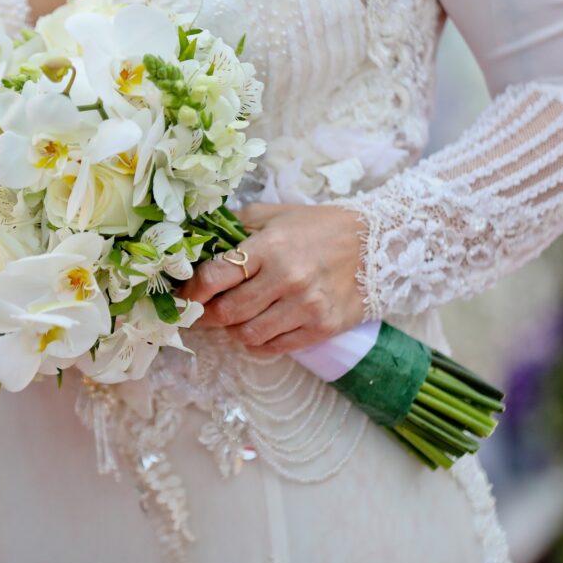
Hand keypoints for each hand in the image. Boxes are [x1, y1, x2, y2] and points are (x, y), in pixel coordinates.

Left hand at [178, 203, 365, 354]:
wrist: (377, 242)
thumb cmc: (318, 227)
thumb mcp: (274, 215)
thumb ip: (235, 227)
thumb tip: (196, 241)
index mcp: (270, 246)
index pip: (216, 276)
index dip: (192, 291)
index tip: (185, 296)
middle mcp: (288, 278)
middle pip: (227, 312)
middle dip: (206, 315)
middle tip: (201, 312)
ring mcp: (306, 306)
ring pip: (247, 335)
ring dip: (234, 330)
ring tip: (237, 317)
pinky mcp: (322, 327)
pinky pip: (274, 347)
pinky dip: (258, 342)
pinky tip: (260, 326)